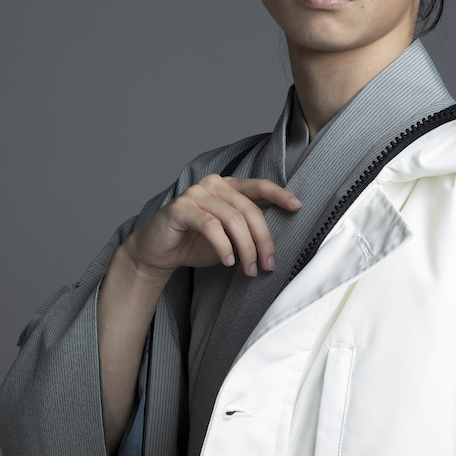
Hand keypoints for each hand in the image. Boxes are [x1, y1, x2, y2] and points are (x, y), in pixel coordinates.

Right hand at [123, 175, 301, 279]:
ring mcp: (196, 193)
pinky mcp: (181, 208)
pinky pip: (211, 226)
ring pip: (232, 219)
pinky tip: (228, 261)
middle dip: (263, 240)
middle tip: (268, 264)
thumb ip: (248, 229)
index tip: (298, 206)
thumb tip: (276, 234)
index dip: (280, 195)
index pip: (259, 186)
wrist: (157, 253)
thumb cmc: (195, 243)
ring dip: (245, 248)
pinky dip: (223, 245)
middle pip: (249, 209)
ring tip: (249, 270)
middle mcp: (214, 184)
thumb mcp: (229, 236)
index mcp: (229, 186)